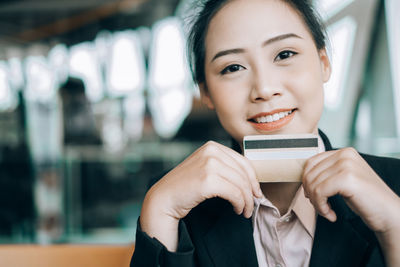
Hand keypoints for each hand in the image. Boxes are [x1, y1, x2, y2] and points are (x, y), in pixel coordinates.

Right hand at [140, 141, 261, 250]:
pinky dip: (239, 204)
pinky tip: (236, 209)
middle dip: (251, 191)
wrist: (164, 198)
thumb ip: (224, 168)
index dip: (253, 179)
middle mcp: (211, 151)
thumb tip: (251, 181)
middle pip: (244, 173)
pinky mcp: (208, 180)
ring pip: (241, 184)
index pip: (243, 161)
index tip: (256, 192)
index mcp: (212, 146)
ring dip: (247, 201)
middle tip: (252, 205)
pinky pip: (235, 193)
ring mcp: (209, 164)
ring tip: (244, 210)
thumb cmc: (185, 187)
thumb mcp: (205, 168)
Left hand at [302, 148, 399, 265]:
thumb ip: (328, 172)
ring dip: (316, 203)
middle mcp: (345, 154)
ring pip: (312, 184)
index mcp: (344, 152)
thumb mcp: (344, 179)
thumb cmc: (365, 199)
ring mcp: (346, 165)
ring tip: (327, 212)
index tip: (315, 197)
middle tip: (321, 207)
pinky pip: (319, 192)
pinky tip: (331, 215)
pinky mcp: (347, 178)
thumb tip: (303, 176)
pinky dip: (321, 207)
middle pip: (309, 173)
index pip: (310, 163)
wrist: (389, 214)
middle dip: (310, 194)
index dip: (307, 182)